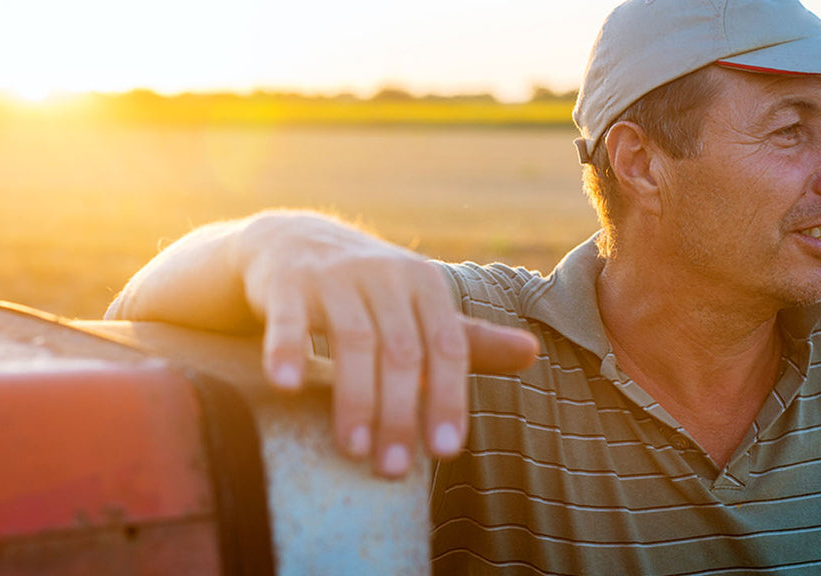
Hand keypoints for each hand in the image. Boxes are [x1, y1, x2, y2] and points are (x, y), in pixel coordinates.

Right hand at [233, 211, 538, 476]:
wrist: (296, 241)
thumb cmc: (372, 290)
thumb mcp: (423, 307)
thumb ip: (470, 340)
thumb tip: (533, 353)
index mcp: (426, 285)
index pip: (447, 348)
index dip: (449, 399)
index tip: (446, 451)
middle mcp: (386, 276)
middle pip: (401, 351)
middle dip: (400, 413)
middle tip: (393, 470)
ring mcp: (335, 276)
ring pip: (352, 339)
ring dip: (354, 397)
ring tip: (354, 450)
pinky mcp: (288, 281)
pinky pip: (288, 318)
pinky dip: (287, 350)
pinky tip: (286, 386)